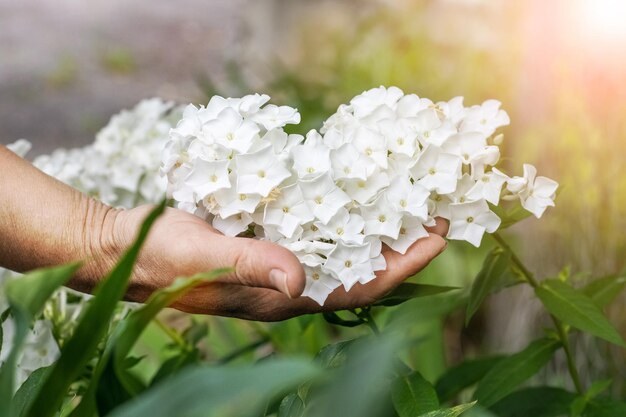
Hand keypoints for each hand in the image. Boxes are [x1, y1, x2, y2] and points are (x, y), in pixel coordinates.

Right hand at [99, 205, 447, 320]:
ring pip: (341, 252)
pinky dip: (340, 217)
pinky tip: (353, 196)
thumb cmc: (161, 255)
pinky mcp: (265, 245)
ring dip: (375, 229)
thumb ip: (249, 266)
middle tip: (436, 211)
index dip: (400, 267)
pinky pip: (315, 234)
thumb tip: (299, 279)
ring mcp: (277, 265)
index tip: (436, 237)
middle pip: (358, 270)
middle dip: (400, 245)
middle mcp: (287, 284)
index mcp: (279, 296)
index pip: (356, 288)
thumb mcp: (202, 257)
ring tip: (408, 200)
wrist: (126, 247)